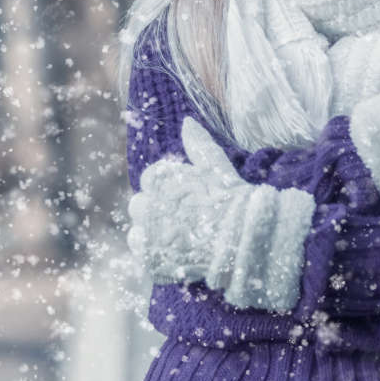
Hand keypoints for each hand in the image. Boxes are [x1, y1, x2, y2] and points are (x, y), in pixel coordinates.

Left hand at [126, 117, 315, 311]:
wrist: (243, 240)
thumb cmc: (231, 200)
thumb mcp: (216, 167)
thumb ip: (198, 144)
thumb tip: (188, 121)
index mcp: (159, 182)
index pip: (150, 180)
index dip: (166, 188)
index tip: (183, 197)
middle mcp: (148, 206)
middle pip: (138, 206)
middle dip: (154, 210)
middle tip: (180, 219)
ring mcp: (149, 235)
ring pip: (137, 232)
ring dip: (150, 234)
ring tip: (176, 238)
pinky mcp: (152, 259)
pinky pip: (143, 255)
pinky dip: (154, 254)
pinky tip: (173, 253)